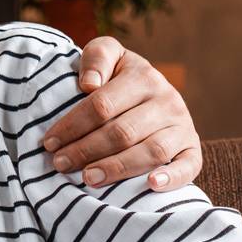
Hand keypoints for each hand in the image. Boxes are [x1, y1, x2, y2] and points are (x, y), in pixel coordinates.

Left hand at [42, 36, 202, 190]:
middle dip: (86, 150)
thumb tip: (89, 84)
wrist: (153, 95)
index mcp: (143, 77)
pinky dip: (173, 177)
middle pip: (122, 132)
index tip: (50, 142)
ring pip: (151, 151)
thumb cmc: (119, 79)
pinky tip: (151, 185)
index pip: (102, 105)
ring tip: (88, 179)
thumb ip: (97, 58)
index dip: (73, 125)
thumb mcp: (108, 56)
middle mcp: (167, 100)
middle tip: (60, 164)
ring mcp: (182, 126)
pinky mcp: (192, 150)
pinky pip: (188, 166)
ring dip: (117, 168)